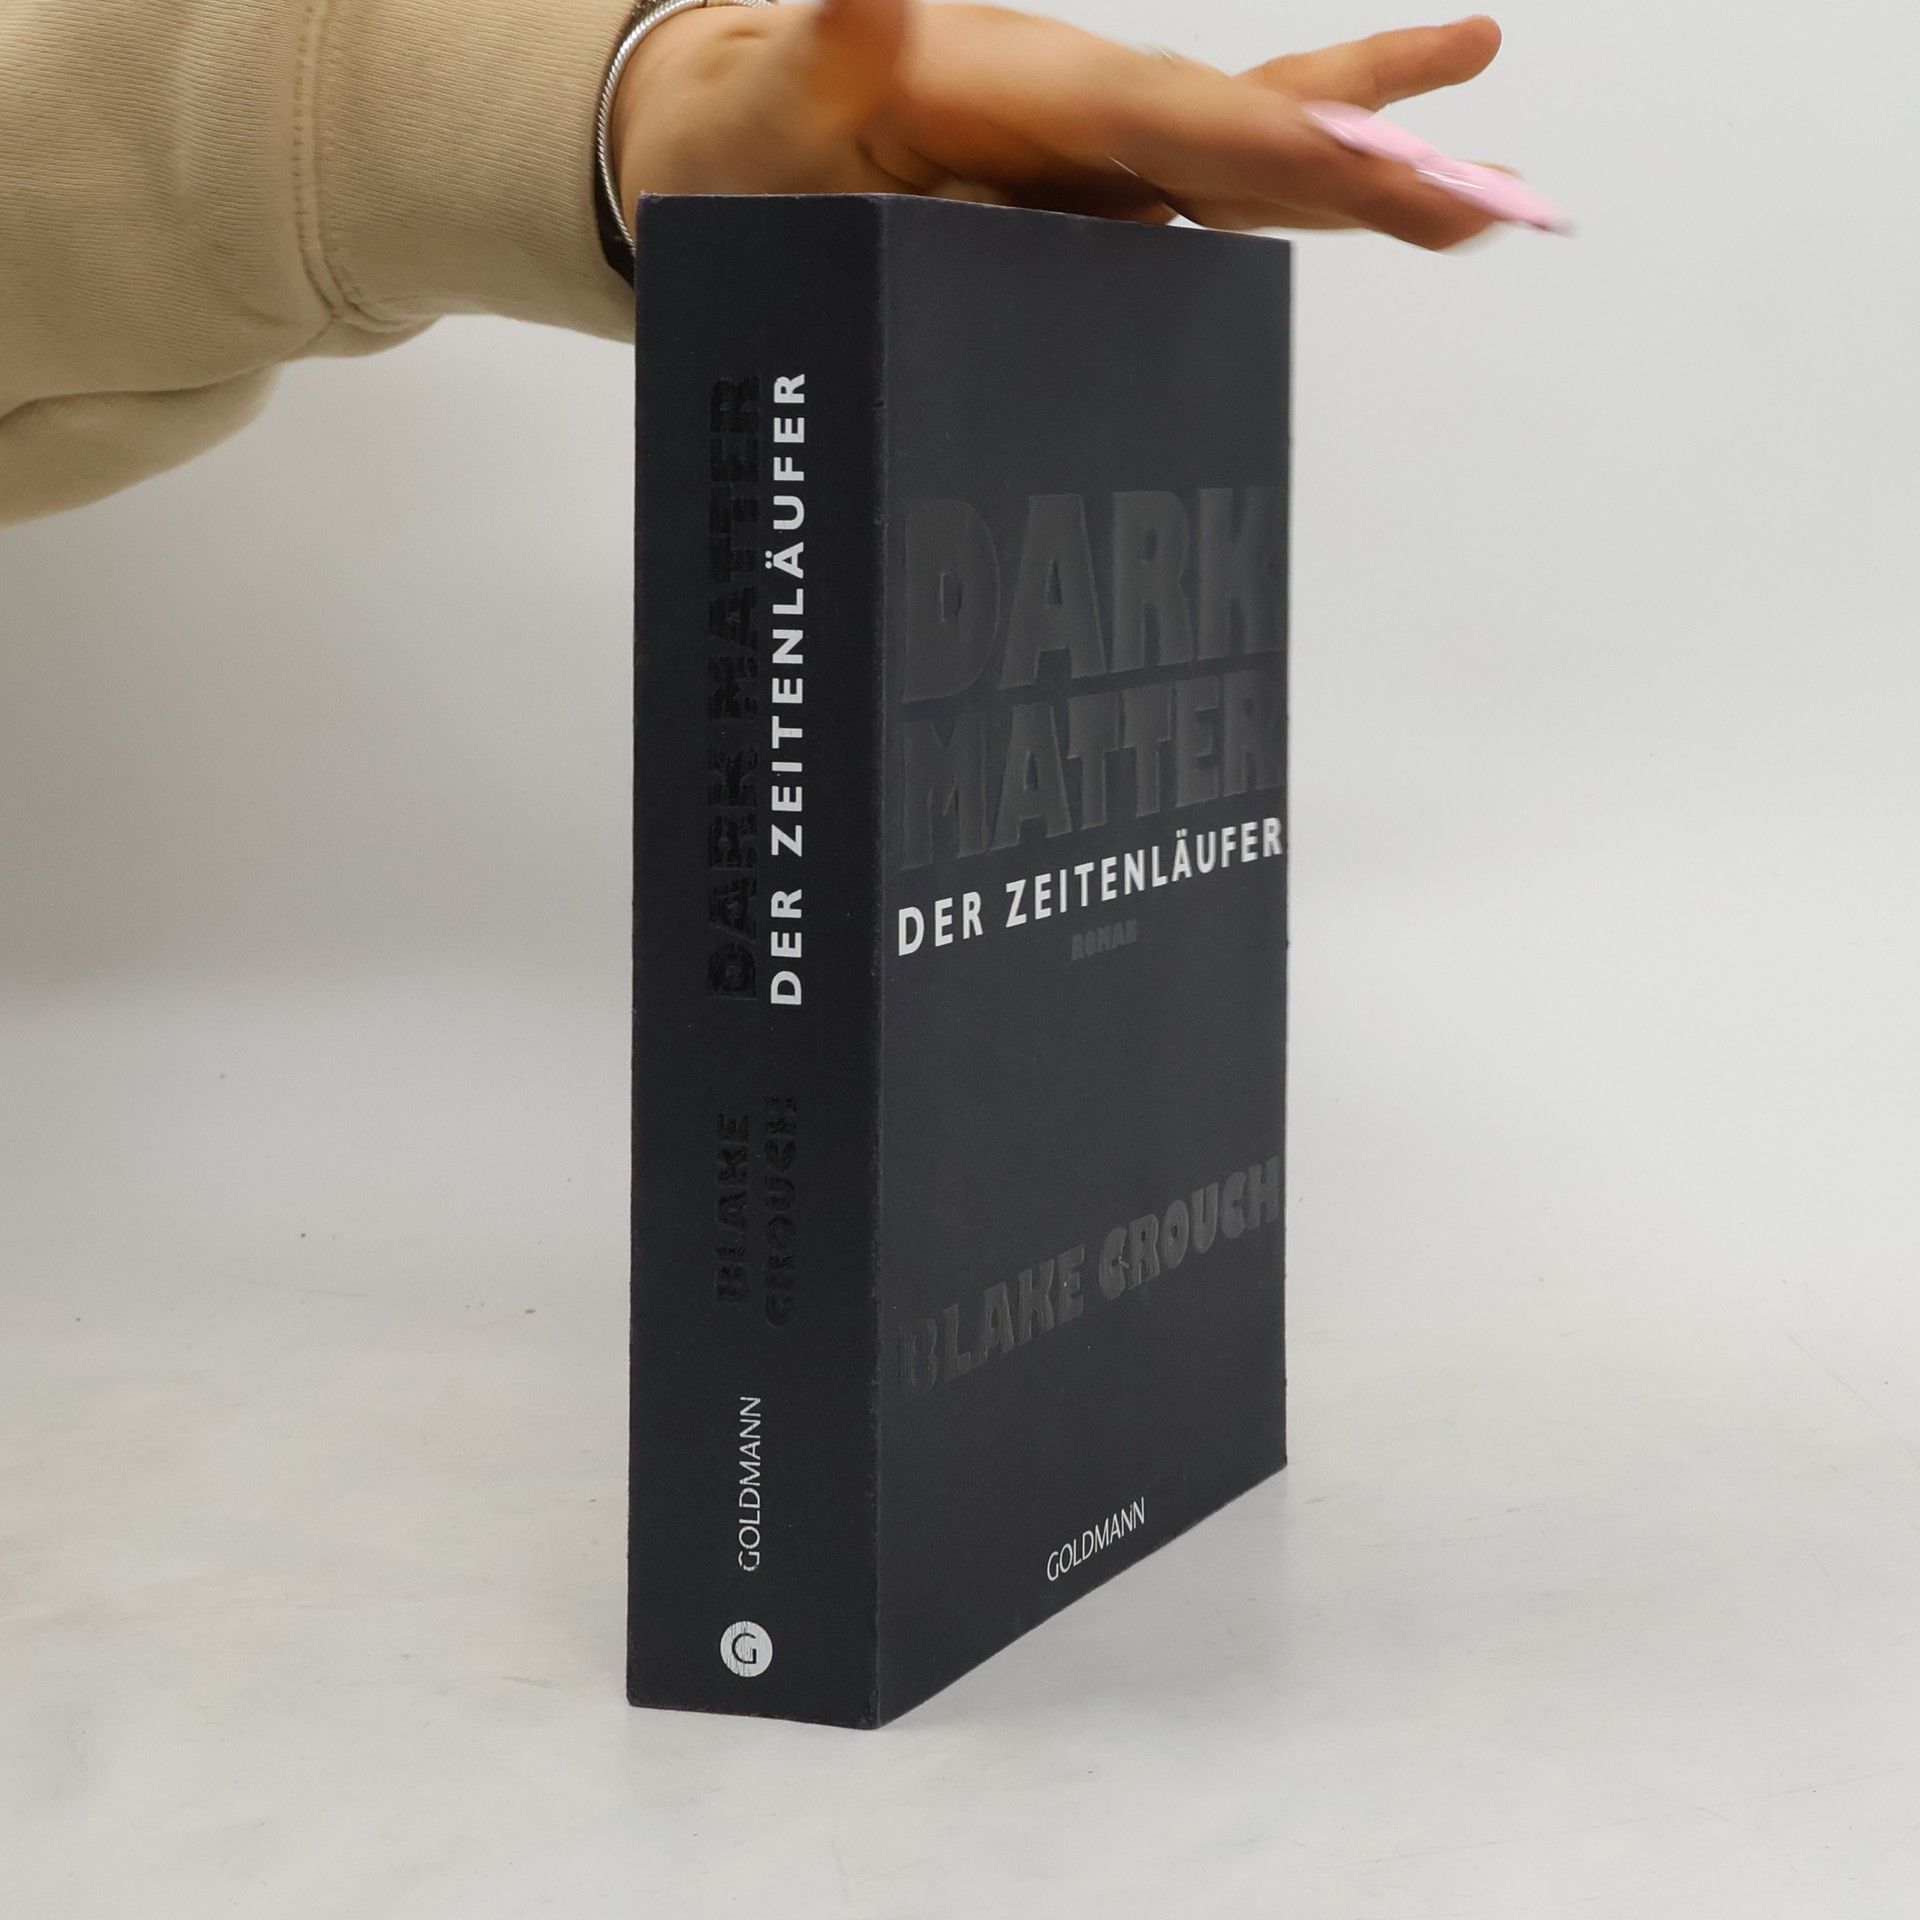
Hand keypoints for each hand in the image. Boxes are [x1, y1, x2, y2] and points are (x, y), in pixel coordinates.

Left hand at [610, 2, 1510, 248]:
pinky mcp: (1098, 197)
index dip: (1281, 144)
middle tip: (1498, 200)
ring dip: (1376, 179)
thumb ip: (835, 41)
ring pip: (1261, 155)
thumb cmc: (753, 126)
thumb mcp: (777, 91)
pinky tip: (1382, 194)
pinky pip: (1219, 195)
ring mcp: (1101, 157)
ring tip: (1494, 199)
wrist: (739, 142)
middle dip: (1373, 170)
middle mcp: (1086, 113)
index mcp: (1030, 89)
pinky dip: (1307, 195)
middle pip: (1253, 131)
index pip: (1177, 118)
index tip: (1377, 164)